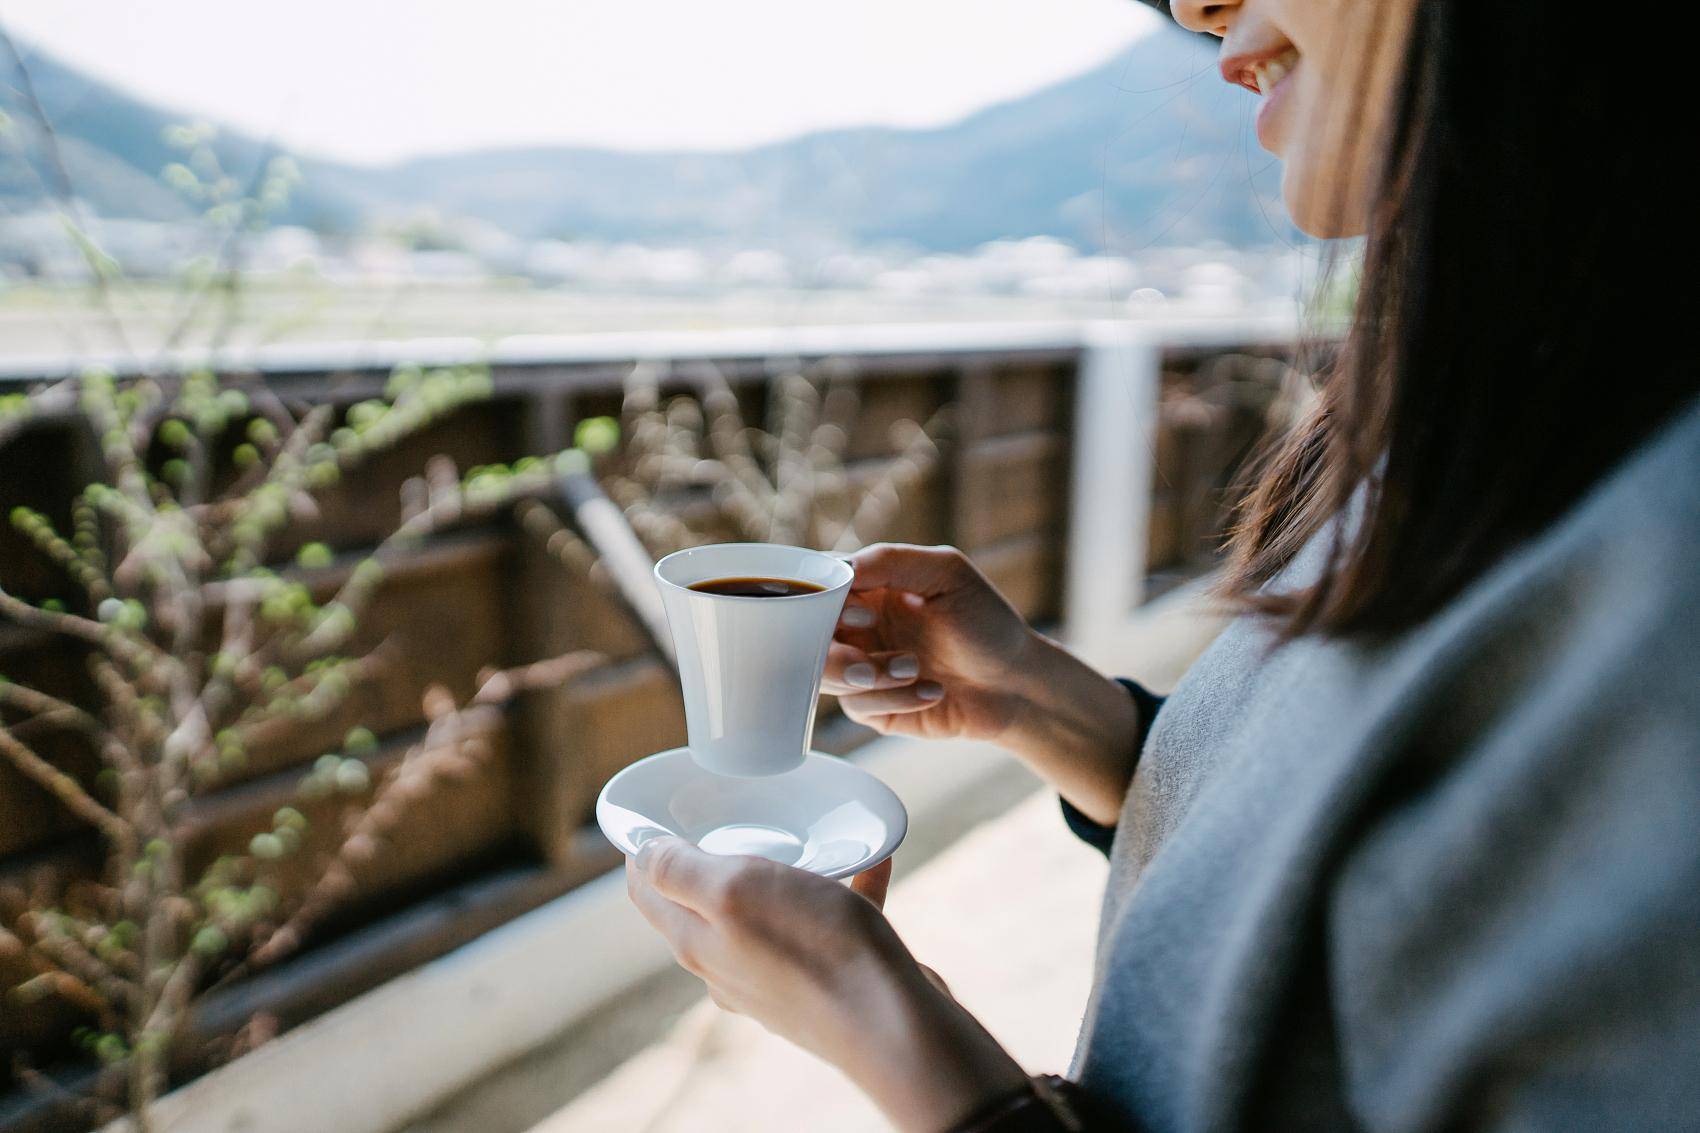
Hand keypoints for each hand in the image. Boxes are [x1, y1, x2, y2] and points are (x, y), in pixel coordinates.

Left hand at [626, 837, 1027, 1130]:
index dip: (643, 851)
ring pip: (769, 913)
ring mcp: (778, 978)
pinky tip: (874, 862)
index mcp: (697, 942)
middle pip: (702, 906)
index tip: (656, 816)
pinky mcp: (826, 980)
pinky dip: (848, 889)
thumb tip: (642, 854)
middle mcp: (729, 966)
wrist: (890, 1022)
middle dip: (708, 861)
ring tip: (811, 837)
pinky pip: (832, 922)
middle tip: (726, 817)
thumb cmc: (813, 950)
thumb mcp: (733, 890)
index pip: (649, 893)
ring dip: (785, 873)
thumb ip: (681, 873)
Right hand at [824, 543, 1038, 741]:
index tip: (863, 616)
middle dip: (836, 654)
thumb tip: (840, 567)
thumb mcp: (946, 573)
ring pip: (826, 676)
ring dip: (872, 677)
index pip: (818, 588)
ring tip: (916, 669)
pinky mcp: (875, 707)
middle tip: (870, 663)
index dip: (826, 604)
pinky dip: (896, 699)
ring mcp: (862, 668)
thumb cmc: (986, 621)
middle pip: (806, 637)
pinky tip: (933, 690)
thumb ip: (891, 561)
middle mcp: (858, 627)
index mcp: (868, 588)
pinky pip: (858, 705)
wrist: (1018, 684)